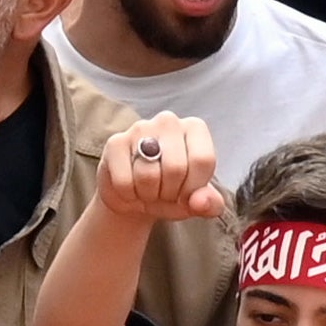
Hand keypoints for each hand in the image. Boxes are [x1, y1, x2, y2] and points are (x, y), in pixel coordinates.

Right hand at [96, 109, 225, 229]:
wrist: (136, 197)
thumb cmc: (173, 194)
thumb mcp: (197, 202)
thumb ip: (210, 204)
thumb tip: (199, 202)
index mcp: (195, 129)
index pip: (202, 160)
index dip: (194, 187)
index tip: (186, 192)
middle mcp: (168, 121)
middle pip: (176, 168)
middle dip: (170, 192)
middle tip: (165, 192)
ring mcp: (139, 128)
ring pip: (148, 175)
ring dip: (149, 194)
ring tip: (148, 189)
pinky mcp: (115, 142)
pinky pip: (124, 181)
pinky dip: (129, 194)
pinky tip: (130, 187)